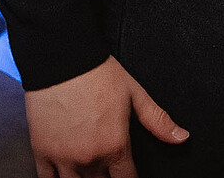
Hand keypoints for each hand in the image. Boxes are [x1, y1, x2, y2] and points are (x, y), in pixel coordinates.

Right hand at [24, 56, 186, 177]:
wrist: (62, 58)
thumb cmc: (97, 73)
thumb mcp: (135, 94)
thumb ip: (158, 120)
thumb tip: (181, 137)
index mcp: (114, 146)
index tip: (127, 173)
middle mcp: (89, 157)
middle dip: (106, 177)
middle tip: (108, 167)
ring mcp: (63, 157)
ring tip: (88, 171)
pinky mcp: (42, 151)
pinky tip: (63, 176)